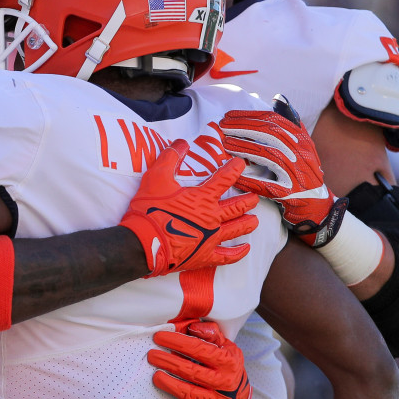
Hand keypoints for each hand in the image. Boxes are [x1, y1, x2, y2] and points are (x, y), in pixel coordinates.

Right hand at [120, 140, 258, 277]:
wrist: (144, 243)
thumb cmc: (149, 210)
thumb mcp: (155, 178)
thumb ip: (170, 158)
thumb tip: (182, 143)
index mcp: (202, 198)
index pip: (224, 179)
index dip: (233, 169)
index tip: (240, 164)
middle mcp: (212, 217)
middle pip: (236, 207)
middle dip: (247, 200)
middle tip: (254, 197)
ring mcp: (210, 238)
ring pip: (236, 229)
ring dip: (247, 223)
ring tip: (255, 220)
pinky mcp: (205, 255)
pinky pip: (227, 256)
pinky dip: (238, 253)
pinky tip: (245, 249)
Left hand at [149, 320, 251, 398]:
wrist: (241, 395)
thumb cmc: (227, 366)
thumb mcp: (226, 347)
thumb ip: (211, 334)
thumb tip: (194, 327)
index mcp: (227, 362)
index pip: (198, 349)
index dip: (177, 342)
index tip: (159, 337)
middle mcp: (224, 382)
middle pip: (191, 371)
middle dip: (168, 362)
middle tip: (152, 356)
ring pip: (189, 393)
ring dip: (170, 385)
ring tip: (155, 376)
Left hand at [218, 95, 347, 247]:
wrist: (317, 206)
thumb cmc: (302, 172)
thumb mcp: (302, 146)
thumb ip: (290, 123)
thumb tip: (277, 98)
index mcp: (303, 140)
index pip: (275, 121)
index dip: (249, 116)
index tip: (228, 115)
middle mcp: (302, 155)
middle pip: (271, 135)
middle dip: (244, 127)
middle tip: (222, 126)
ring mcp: (298, 175)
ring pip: (270, 156)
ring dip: (244, 148)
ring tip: (225, 144)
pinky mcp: (291, 194)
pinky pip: (266, 185)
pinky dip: (249, 179)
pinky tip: (233, 173)